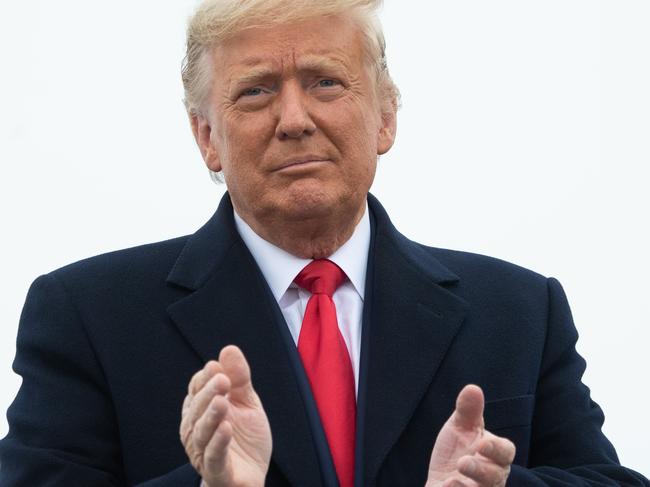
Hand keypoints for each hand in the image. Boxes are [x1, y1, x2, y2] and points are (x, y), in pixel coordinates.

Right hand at [180, 345, 271, 486]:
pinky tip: (226, 429)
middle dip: (208, 393)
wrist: (252, 475)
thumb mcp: (246, 402)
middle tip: (222, 380)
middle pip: (197, 408)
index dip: (206, 378)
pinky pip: (213, 457)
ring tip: (222, 401)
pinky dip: (218, 443)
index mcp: (200, 410)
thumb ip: (239, 378)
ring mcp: (203, 452)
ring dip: (211, 415)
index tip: (217, 367)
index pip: (197, 389)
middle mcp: (196, 430)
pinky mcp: (216, 472)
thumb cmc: (244, 437)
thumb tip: (228, 349)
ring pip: (202, 432)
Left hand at [425, 385, 514, 486]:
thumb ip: (468, 411)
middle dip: (481, 470)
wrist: (440, 481)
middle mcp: (491, 478)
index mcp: (494, 456)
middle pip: (495, 477)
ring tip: (453, 478)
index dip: (497, 449)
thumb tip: (473, 388)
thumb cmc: (457, 451)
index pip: (505, 452)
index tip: (482, 444)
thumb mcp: (460, 428)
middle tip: (463, 462)